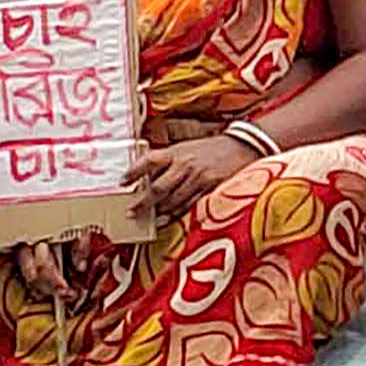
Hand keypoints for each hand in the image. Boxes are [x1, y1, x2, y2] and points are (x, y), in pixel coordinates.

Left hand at [129, 137, 250, 219]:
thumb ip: (167, 161)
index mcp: (177, 152)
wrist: (243, 146)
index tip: (122, 182)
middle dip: (142, 202)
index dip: (133, 172)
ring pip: (172, 201)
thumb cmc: (209, 149)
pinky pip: (190, 206)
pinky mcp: (212, 189)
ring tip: (148, 218)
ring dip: (158, 212)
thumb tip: (144, 178)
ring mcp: (199, 178)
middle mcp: (186, 165)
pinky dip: (176, 214)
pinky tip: (167, 219)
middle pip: (158, 188)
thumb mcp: (185, 148)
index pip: (149, 161)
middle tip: (131, 211)